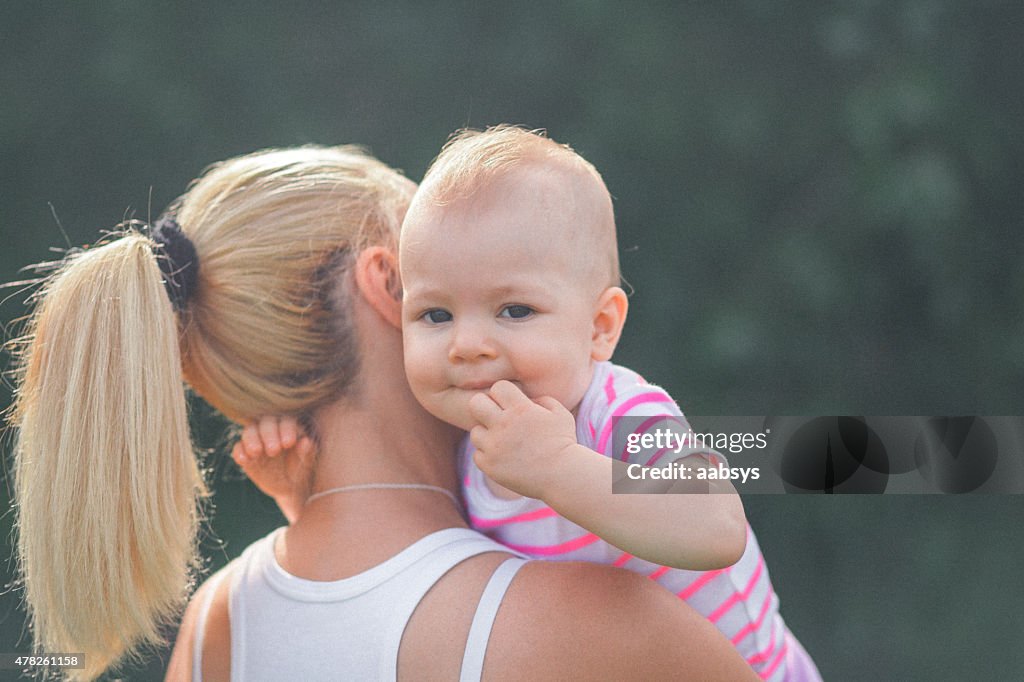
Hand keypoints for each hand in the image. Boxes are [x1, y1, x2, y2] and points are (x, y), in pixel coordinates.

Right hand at [232, 415, 315, 521]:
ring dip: (251, 439)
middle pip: (266, 422)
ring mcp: (257, 440)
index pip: (286, 421)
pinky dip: (239, 452)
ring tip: (256, 452)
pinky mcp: (246, 453)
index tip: (288, 443)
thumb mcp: (307, 463)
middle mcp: (272, 430)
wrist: (289, 487)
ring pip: (249, 431)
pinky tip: (244, 460)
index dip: (286, 429)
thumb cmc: (301, 470)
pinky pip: (238, 448)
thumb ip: (307, 452)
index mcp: (289, 428)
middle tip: (274, 450)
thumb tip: (306, 441)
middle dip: (269, 434)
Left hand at [468, 380, 577, 499]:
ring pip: (475, 432)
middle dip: (484, 407)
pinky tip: (504, 459)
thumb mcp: (560, 414)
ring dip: (487, 435)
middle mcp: (503, 425)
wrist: (562, 476)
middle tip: (496, 418)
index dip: (504, 394)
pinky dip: (489, 456)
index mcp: (520, 409)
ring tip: (503, 443)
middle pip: (475, 403)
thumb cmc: (563, 443)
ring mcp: (494, 446)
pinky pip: (478, 454)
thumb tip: (527, 399)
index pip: (498, 387)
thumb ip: (542, 400)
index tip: (511, 405)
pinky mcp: (489, 465)